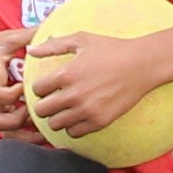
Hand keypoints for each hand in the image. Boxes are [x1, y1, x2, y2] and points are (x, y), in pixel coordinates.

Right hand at [0, 27, 38, 135]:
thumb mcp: (4, 39)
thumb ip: (28, 36)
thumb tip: (52, 26)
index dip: (10, 94)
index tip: (23, 84)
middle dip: (19, 120)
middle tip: (38, 108)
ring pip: (3, 134)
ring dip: (25, 134)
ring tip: (46, 126)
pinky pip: (10, 136)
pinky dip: (26, 138)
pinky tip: (44, 132)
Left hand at [16, 29, 164, 143]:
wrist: (141, 64)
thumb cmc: (111, 49)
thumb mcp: (81, 39)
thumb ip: (52, 45)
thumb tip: (30, 50)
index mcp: (67, 73)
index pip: (37, 89)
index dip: (40, 87)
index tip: (48, 85)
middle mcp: (74, 94)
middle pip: (42, 110)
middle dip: (44, 104)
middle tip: (52, 99)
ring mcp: (87, 110)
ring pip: (55, 124)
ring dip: (56, 117)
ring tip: (64, 109)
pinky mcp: (99, 121)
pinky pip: (74, 133)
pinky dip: (72, 127)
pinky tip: (78, 116)